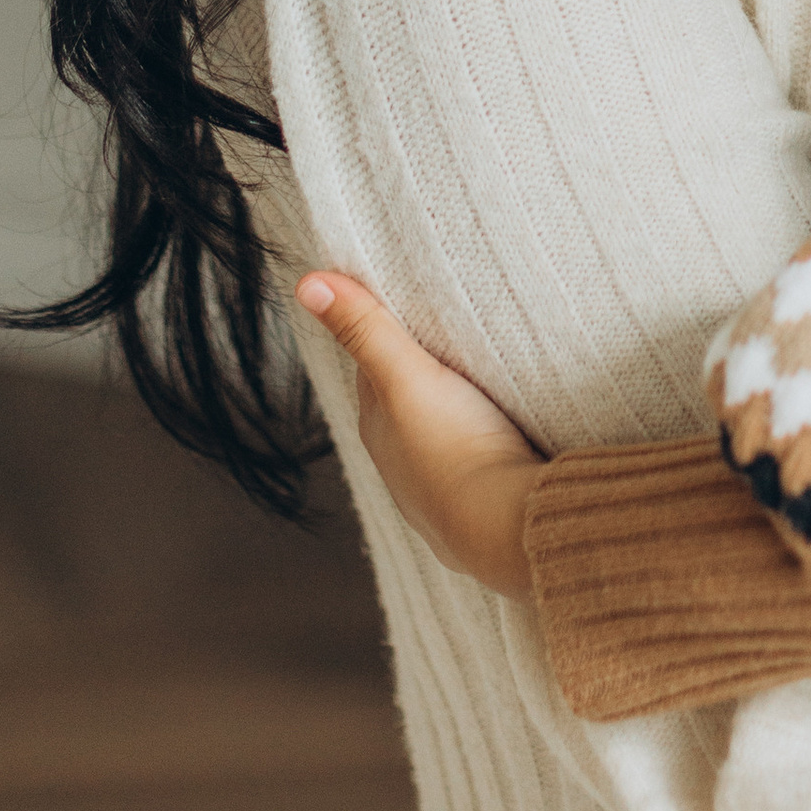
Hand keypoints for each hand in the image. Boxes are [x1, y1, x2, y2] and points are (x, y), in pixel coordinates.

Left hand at [295, 272, 542, 598]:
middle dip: (423, 369)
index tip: (410, 301)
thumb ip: (365, 329)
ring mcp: (437, 485)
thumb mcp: (408, 377)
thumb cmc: (455, 449)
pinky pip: (472, 459)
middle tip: (453, 330)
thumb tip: (306, 283)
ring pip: (439, 431)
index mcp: (378, 425)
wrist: (504, 527)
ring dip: (453, 408)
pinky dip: (479, 440)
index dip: (389, 333)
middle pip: (406, 399)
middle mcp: (399, 459)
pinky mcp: (477, 501)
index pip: (374, 367)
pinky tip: (502, 431)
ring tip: (484, 376)